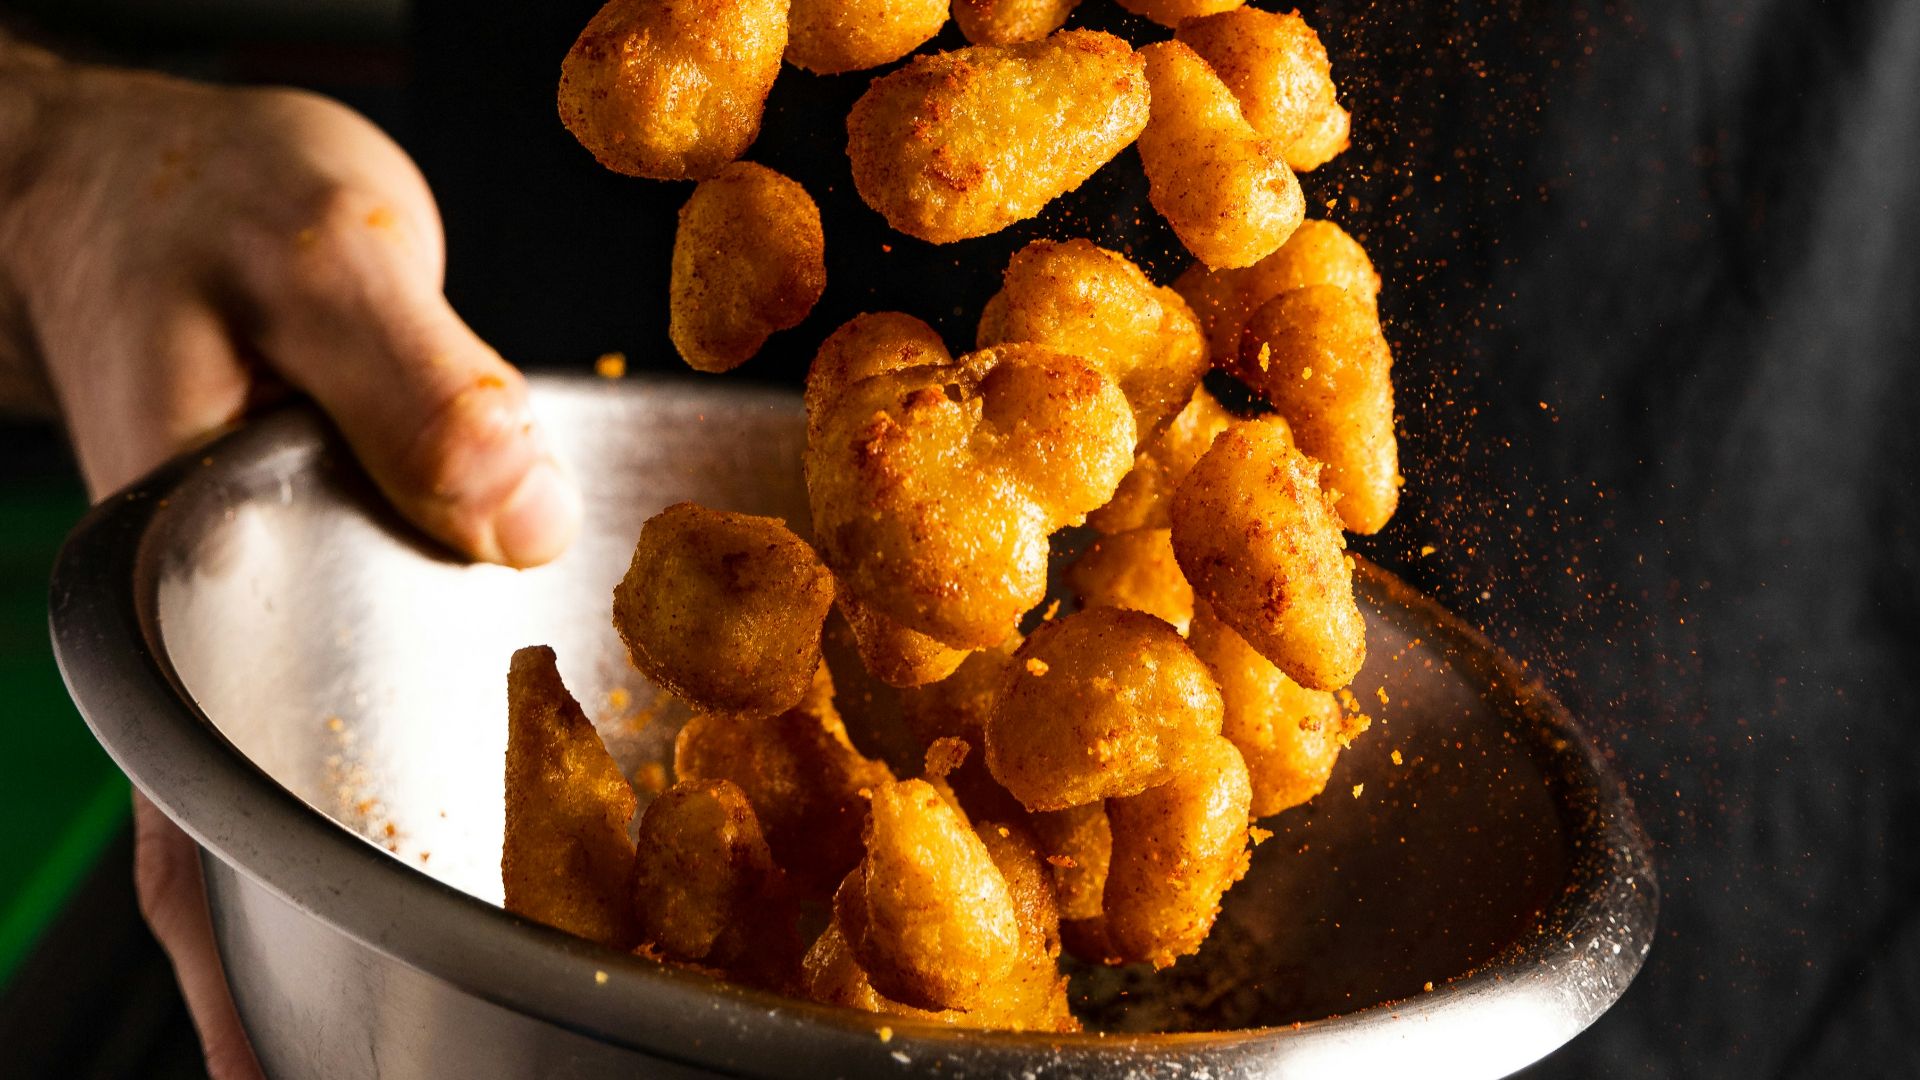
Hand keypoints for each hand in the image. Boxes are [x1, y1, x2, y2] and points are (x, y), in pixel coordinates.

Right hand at [2, 56, 582, 1078]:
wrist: (170, 173)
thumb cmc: (214, 204)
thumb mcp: (324, 248)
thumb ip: (415, 380)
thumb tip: (513, 520)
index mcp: (180, 581)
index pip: (199, 821)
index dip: (253, 966)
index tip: (302, 1073)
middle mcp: (215, 628)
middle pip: (256, 848)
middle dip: (328, 974)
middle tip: (438, 1073)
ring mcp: (267, 616)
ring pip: (317, 791)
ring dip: (382, 896)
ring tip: (478, 1012)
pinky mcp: (326, 581)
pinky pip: (369, 704)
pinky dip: (430, 771)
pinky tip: (506, 821)